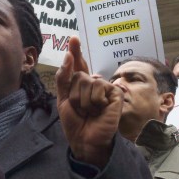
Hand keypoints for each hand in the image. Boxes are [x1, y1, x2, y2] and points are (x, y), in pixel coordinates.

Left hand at [55, 36, 122, 167]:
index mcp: (80, 85)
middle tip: (80, 109)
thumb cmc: (75, 123)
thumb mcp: (63, 99)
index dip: (76, 51)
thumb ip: (64, 77)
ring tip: (89, 111)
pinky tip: (100, 110)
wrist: (85, 140)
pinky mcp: (115, 93)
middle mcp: (93, 83)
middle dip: (74, 94)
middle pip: (78, 75)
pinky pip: (98, 88)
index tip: (73, 38)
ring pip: (87, 81)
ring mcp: (105, 87)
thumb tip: (68, 56)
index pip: (78, 65)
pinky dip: (95, 102)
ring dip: (83, 101)